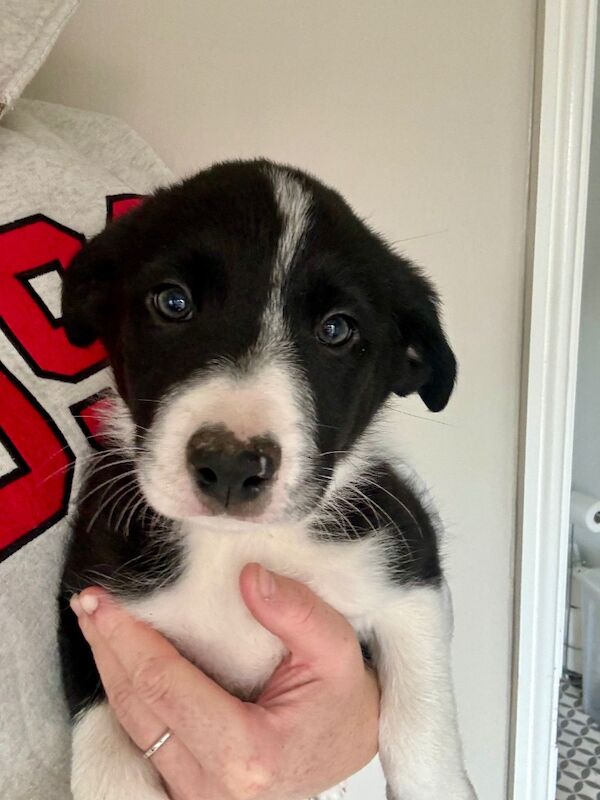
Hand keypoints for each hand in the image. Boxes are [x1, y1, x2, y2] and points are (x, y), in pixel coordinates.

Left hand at [71, 564, 379, 799]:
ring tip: (96, 623)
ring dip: (109, 668)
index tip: (104, 602)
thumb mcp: (337, 651)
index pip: (164, 686)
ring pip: (132, 725)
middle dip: (107, 648)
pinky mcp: (188, 790)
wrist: (346, 750)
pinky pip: (142, 738)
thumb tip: (249, 577)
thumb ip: (297, 612)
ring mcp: (196, 795)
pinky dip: (127, 693)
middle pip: (136, 706)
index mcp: (247, 753)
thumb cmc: (340, 703)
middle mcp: (212, 785)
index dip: (128, 639)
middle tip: (88, 602)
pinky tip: (119, 660)